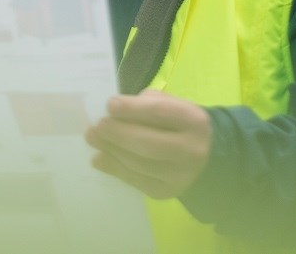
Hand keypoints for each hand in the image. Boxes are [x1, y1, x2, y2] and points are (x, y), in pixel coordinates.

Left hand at [84, 89, 210, 198]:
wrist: (202, 157)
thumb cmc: (176, 123)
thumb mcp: (169, 104)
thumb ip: (144, 103)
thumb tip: (113, 112)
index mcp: (194, 121)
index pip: (160, 112)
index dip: (132, 109)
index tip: (109, 105)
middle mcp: (192, 150)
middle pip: (148, 143)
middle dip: (118, 134)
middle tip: (96, 126)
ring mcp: (180, 175)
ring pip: (139, 164)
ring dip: (111, 151)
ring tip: (93, 138)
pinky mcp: (166, 192)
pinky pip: (136, 180)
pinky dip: (114, 168)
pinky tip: (99, 158)